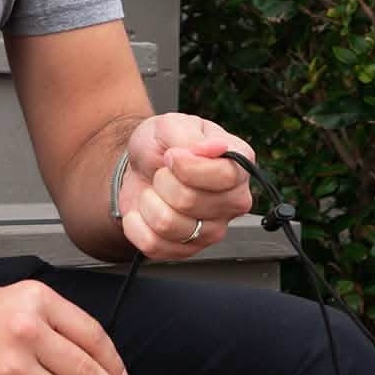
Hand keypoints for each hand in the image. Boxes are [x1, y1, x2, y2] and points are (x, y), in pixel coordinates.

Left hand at [117, 113, 254, 259]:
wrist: (140, 165)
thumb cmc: (162, 145)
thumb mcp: (170, 125)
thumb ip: (189, 134)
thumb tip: (216, 147)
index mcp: (238, 165)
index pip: (225, 176)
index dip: (187, 165)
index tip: (171, 155)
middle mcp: (233, 201)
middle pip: (190, 201)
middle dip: (162, 180)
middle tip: (163, 172)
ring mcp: (213, 230)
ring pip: (169, 225)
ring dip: (148, 202)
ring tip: (155, 191)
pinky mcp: (186, 249)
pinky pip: (153, 245)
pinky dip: (136, 224)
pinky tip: (144, 211)